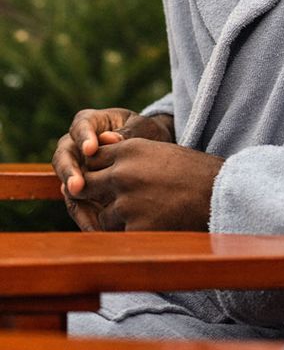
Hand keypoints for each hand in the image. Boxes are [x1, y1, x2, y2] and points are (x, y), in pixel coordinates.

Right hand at [53, 108, 174, 230]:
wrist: (155, 153)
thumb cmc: (148, 134)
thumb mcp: (144, 129)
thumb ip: (128, 133)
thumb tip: (110, 139)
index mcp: (91, 122)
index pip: (80, 126)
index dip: (82, 137)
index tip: (91, 149)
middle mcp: (77, 145)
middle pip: (63, 155)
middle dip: (68, 171)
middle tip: (77, 186)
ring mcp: (78, 169)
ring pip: (66, 183)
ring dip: (74, 199)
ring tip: (85, 212)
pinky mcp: (83, 191)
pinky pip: (78, 203)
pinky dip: (85, 215)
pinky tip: (95, 227)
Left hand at [77, 139, 223, 230]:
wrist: (222, 195)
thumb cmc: (196, 172)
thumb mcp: (160, 152)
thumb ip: (129, 153)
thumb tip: (104, 151)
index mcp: (129, 150)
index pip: (92, 158)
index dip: (98, 170)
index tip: (107, 179)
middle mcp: (122, 174)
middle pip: (86, 185)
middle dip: (95, 194)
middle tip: (111, 202)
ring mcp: (127, 203)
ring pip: (103, 215)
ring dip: (116, 219)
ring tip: (144, 216)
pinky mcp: (136, 228)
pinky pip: (120, 235)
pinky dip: (132, 235)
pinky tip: (152, 228)